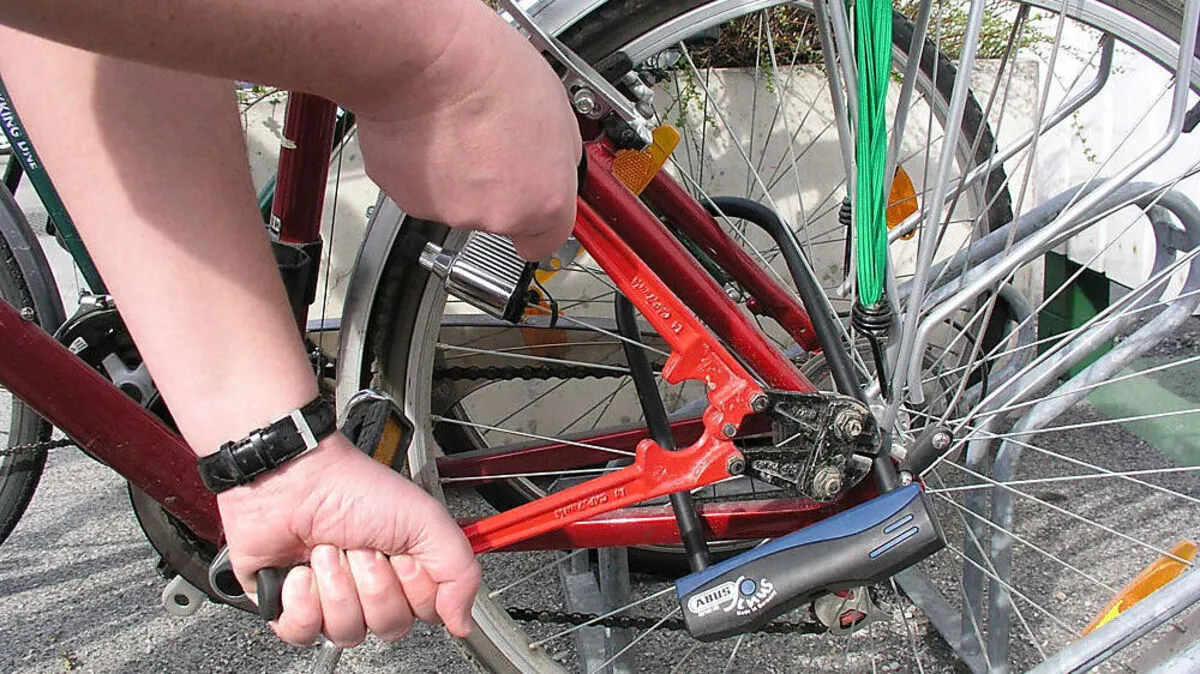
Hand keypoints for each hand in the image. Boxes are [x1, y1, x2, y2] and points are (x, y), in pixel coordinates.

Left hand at [216, 433, 480, 645]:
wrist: (294, 480)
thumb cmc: (353, 489)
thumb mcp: (425, 520)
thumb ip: (460, 571)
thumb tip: (464, 622)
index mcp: (407, 570)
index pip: (425, 613)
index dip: (414, 589)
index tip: (402, 556)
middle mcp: (372, 589)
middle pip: (387, 626)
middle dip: (373, 584)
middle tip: (362, 549)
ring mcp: (331, 600)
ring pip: (346, 632)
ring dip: (336, 586)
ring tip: (326, 552)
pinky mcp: (290, 608)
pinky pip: (302, 632)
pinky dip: (302, 600)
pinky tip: (300, 571)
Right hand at [352, 1, 581, 260]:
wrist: (423, 60)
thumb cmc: (487, 71)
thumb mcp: (558, 109)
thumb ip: (558, 154)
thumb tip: (553, 163)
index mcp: (544, 200)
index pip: (547, 241)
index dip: (539, 220)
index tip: (534, 207)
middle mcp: (498, 215)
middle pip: (502, 216)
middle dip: (498, 185)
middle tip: (493, 140)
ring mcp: (450, 210)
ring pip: (461, 201)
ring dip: (461, 173)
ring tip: (460, 127)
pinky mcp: (408, 197)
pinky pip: (423, 187)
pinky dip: (427, 166)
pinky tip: (433, 131)